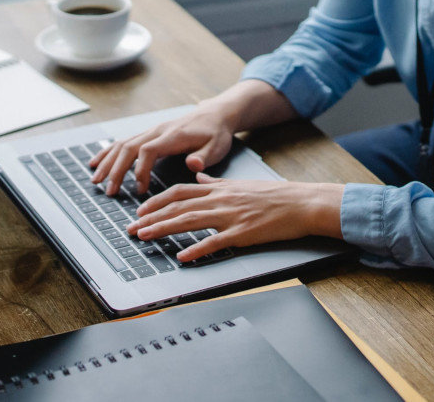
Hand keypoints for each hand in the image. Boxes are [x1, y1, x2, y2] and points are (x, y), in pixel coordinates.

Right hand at [88, 105, 234, 195]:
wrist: (215, 114)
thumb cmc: (216, 133)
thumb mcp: (217, 146)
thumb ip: (204, 157)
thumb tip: (193, 165)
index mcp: (172, 136)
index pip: (147, 150)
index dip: (140, 170)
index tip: (140, 189)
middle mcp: (157, 131)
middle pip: (129, 147)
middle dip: (116, 170)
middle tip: (110, 191)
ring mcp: (151, 132)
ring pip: (123, 144)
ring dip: (108, 162)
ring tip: (96, 180)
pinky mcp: (149, 135)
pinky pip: (124, 142)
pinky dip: (108, 153)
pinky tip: (97, 163)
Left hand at [126, 173, 343, 261]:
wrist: (301, 203)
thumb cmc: (274, 195)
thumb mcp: (240, 183)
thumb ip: (216, 181)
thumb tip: (199, 176)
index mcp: (219, 188)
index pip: (179, 192)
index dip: (156, 201)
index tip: (140, 210)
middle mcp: (220, 199)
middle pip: (178, 207)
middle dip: (151, 217)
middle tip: (131, 228)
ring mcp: (230, 216)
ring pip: (189, 221)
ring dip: (163, 229)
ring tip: (145, 237)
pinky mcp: (242, 233)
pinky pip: (215, 242)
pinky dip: (197, 250)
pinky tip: (182, 257)